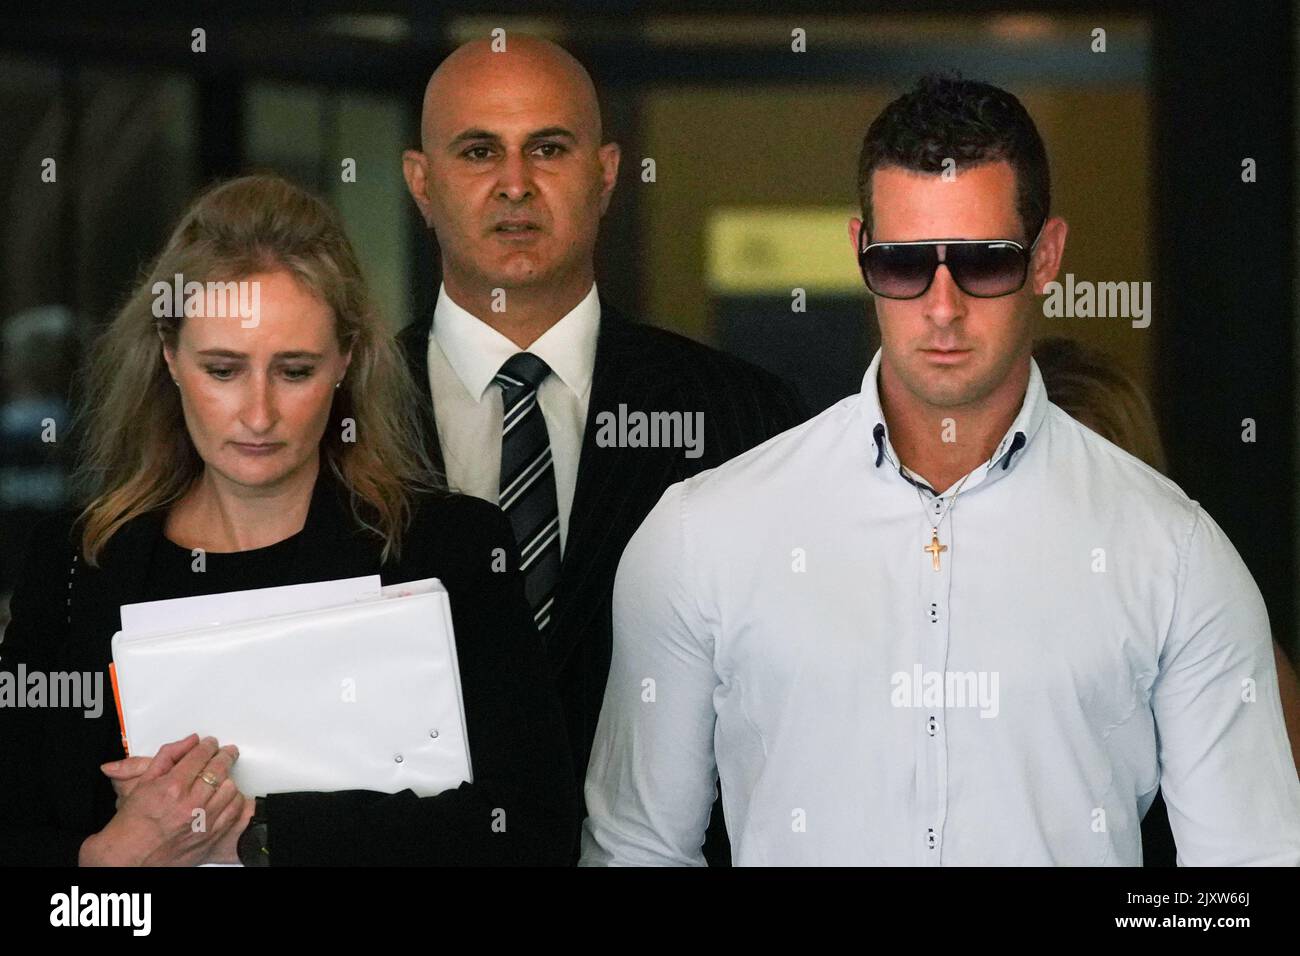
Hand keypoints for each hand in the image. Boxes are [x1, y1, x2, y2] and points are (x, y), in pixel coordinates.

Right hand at [81, 734, 248, 865]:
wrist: (130, 855)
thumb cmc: (133, 822)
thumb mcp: (144, 782)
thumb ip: (168, 756)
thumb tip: (190, 741)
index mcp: (172, 787)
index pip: (201, 755)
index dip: (209, 745)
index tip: (211, 743)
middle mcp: (190, 804)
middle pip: (219, 768)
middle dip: (224, 755)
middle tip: (225, 752)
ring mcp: (202, 821)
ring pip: (230, 788)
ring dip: (227, 778)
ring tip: (223, 776)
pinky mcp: (210, 836)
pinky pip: (234, 810)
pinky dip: (232, 800)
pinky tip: (226, 796)